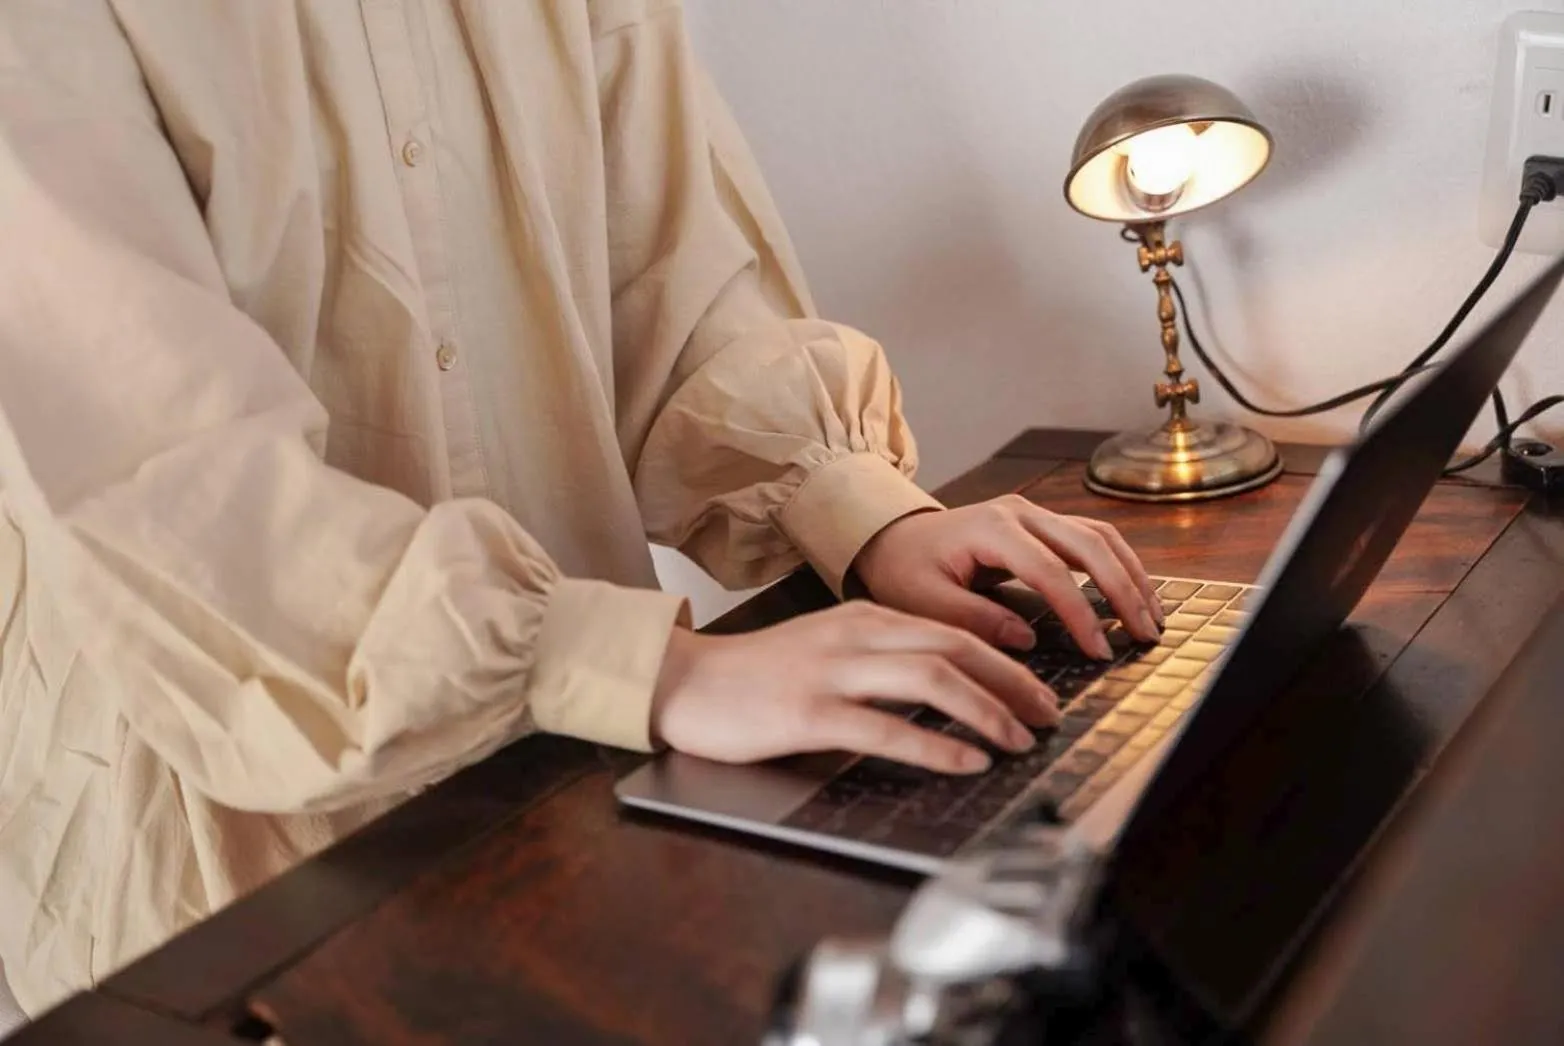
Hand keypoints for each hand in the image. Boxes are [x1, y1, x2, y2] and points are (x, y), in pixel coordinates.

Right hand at [649, 602, 1060, 773]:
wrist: (684, 682)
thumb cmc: (755, 675)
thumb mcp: (827, 647)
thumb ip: (879, 657)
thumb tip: (944, 684)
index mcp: (863, 617)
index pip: (955, 629)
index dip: (1007, 660)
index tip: (1040, 689)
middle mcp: (855, 635)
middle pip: (956, 647)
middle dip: (1014, 683)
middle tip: (1049, 715)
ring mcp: (832, 672)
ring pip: (932, 679)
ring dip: (988, 711)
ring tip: (1021, 740)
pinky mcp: (809, 713)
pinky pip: (887, 728)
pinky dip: (936, 744)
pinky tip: (966, 760)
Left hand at [851, 496, 1161, 658]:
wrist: (889, 537)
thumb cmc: (902, 570)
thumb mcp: (921, 602)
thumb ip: (971, 619)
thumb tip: (1025, 640)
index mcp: (991, 528)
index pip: (1051, 571)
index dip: (1081, 613)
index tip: (1101, 650)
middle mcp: (1019, 512)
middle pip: (1090, 544)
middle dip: (1124, 590)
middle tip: (1145, 635)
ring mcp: (1032, 514)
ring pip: (1100, 536)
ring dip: (1131, 575)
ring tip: (1152, 618)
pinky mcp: (1039, 523)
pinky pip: (1091, 538)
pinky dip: (1118, 565)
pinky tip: (1133, 595)